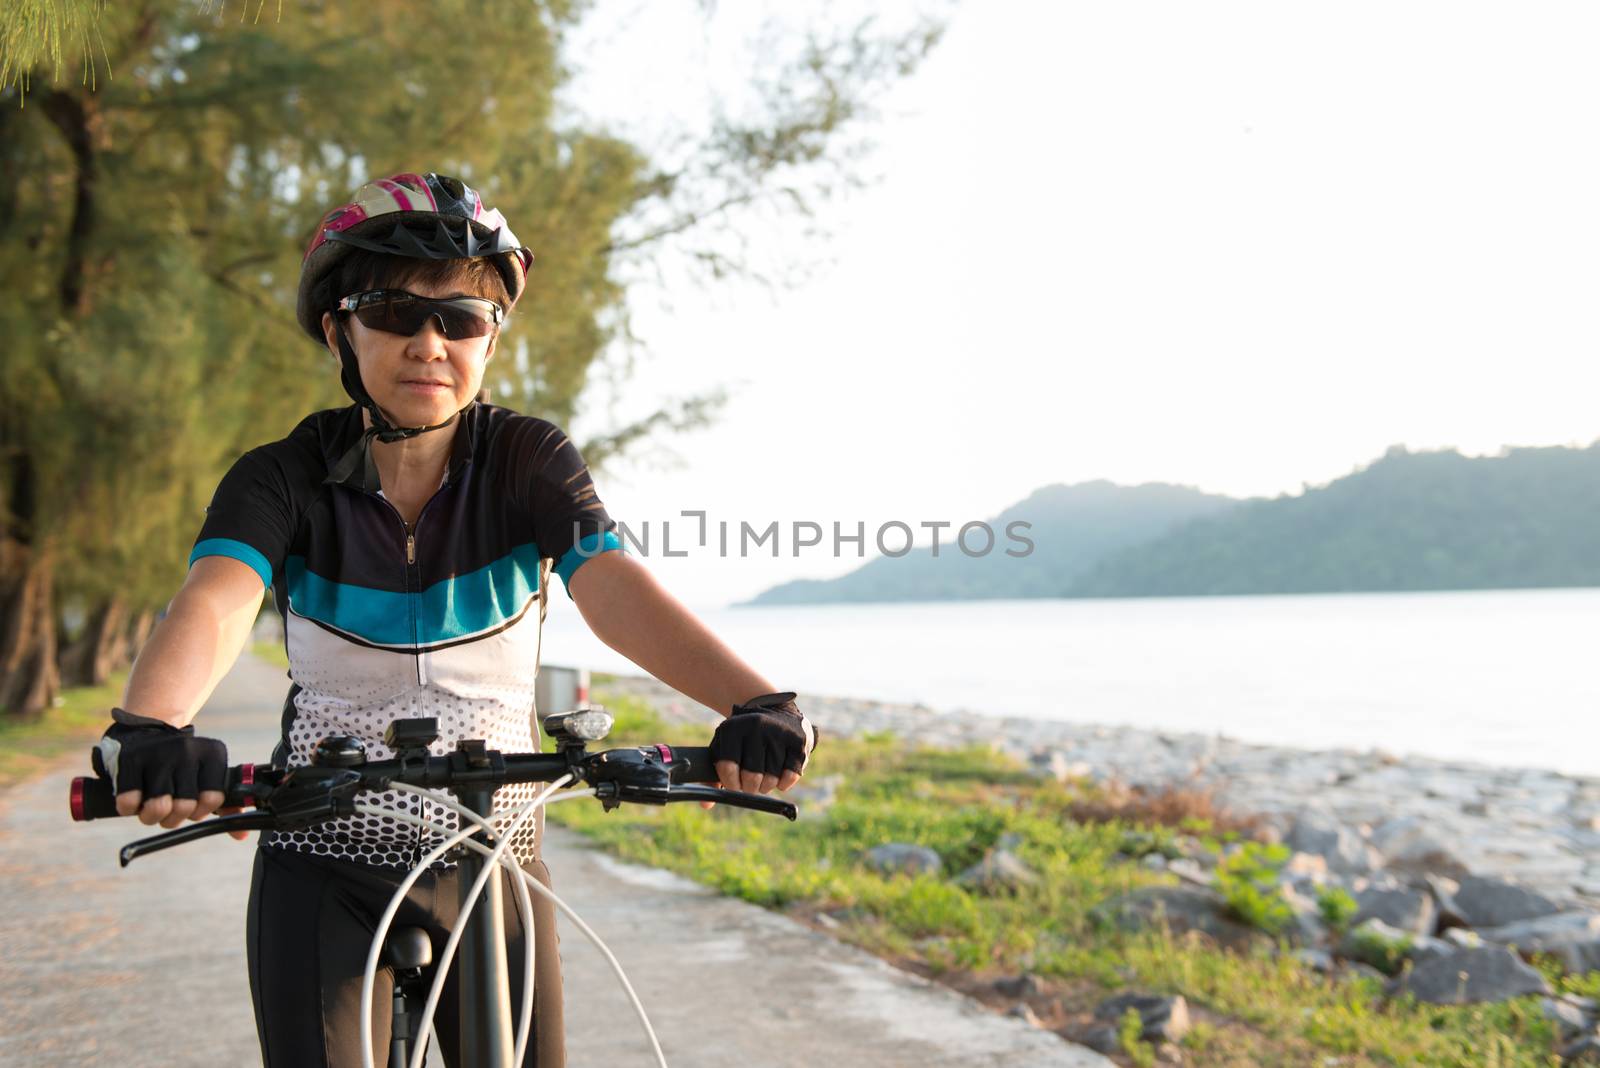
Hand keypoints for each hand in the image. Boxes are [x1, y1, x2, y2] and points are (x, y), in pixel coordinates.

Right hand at [92, 708, 228, 830]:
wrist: (144, 732)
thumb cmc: (181, 766)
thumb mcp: (206, 777)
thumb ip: (226, 806)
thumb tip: (241, 835)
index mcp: (212, 754)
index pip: (213, 799)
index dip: (200, 812)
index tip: (193, 808)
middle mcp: (188, 750)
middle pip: (184, 807)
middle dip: (174, 818)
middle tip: (168, 811)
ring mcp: (158, 753)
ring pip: (158, 808)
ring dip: (151, 817)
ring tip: (150, 809)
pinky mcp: (130, 760)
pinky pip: (129, 803)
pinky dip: (129, 808)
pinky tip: (134, 798)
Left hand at [703, 692, 817, 808]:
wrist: (775, 712)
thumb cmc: (744, 740)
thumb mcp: (724, 748)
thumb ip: (711, 776)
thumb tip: (706, 804)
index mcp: (733, 728)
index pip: (727, 768)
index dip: (731, 783)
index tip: (734, 784)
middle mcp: (756, 727)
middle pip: (751, 777)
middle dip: (749, 787)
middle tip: (750, 783)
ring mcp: (779, 733)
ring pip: (771, 779)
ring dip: (766, 786)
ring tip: (763, 778)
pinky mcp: (798, 742)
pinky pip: (790, 777)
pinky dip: (783, 783)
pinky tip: (778, 776)